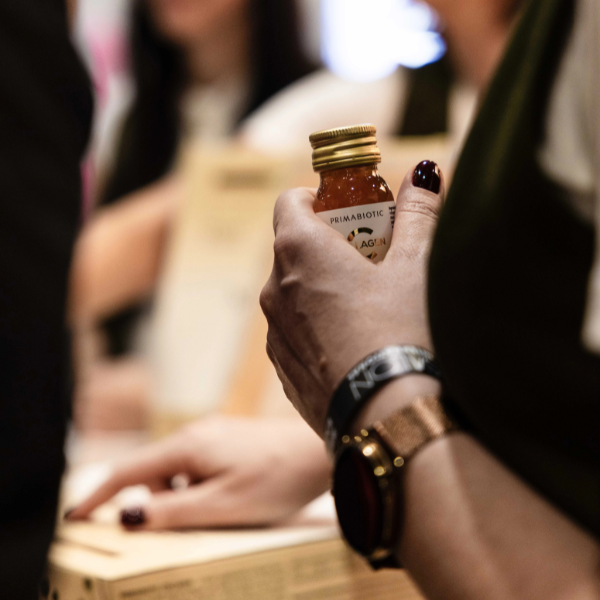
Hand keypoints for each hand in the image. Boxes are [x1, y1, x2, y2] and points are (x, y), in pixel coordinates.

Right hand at [66, 416, 330, 528]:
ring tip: (204, 520)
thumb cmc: (275, 478)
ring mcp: (215, 435)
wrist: (319, 450)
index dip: (99, 495)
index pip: (129, 470)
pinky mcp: (230, 441)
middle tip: (160, 532)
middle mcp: (197, 433)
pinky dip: (195, 488)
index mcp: (188, 446)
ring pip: (177, 470)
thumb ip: (173, 511)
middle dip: (148, 502)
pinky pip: (198, 467)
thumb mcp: (222, 505)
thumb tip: (127, 516)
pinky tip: (219, 504)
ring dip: (176, 497)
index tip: (75, 517)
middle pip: (152, 470)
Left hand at [260, 165, 444, 434]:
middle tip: (374, 257)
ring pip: (294, 292)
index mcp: (299, 250)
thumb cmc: (404, 332)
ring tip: (370, 305)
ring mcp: (275, 334)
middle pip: (293, 247)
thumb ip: (417, 212)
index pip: (291, 200)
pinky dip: (318, 326)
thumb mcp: (418, 265)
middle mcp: (274, 289)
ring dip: (322, 286)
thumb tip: (424, 172)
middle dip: (330, 243)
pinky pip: (297, 333)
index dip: (320, 197)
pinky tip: (358, 344)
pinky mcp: (284, 370)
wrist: (391, 420)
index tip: (352, 210)